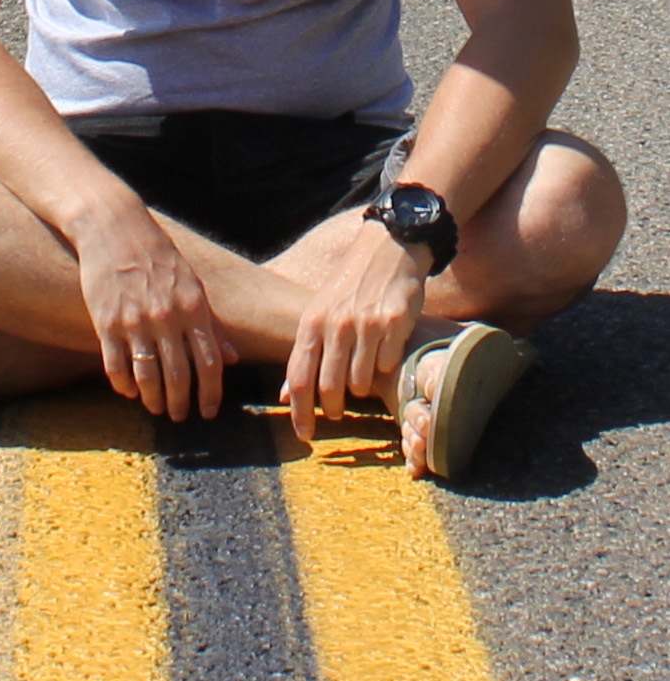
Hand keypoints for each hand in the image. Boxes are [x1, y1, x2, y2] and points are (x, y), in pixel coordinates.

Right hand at [75, 190, 233, 421]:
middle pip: (179, 375)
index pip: (209, 362)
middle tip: (179, 417)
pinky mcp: (105, 322)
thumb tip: (232, 358)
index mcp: (193, 306)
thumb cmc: (159, 255)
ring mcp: (135, 321)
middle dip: (181, 403)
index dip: (211, 393)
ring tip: (156, 408)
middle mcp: (166, 317)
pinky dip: (123, 385)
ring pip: (147, 376)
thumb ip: (211, 322)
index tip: (209, 412)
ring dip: (154, 399)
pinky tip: (129, 392)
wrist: (114, 227)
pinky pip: (116, 366)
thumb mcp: (192, 283)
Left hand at [283, 222, 426, 440]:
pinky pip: (388, 364)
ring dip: (362, 387)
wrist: (388, 245)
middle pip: (330, 388)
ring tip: (363, 371)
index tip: (304, 435)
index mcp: (312, 322)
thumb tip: (284, 395)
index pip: (299, 378)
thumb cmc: (350, 283)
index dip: (300, 412)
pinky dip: (386, 366)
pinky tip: (386, 349)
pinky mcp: (395, 321)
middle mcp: (336, 323)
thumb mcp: (319, 311)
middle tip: (338, 412)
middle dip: (333, 408)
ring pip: (362, 382)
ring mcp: (366, 323)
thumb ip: (304, 352)